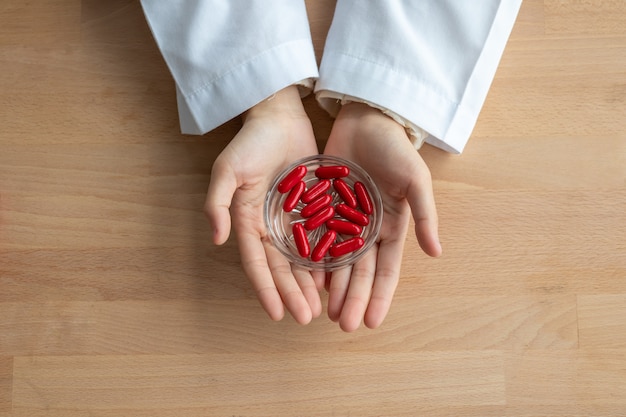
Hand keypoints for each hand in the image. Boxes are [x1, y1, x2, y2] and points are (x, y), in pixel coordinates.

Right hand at [204, 86, 323, 323]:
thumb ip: (217, 203)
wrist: (279, 117)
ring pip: (303, 259)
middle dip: (293, 293)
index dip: (265, 289)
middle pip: (282, 267)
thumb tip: (216, 239)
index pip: (256, 263)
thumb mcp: (227, 169)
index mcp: (248, 221)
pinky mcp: (314, 208)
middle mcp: (270, 226)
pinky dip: (327, 258)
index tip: (276, 314)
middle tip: (307, 317)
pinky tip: (337, 277)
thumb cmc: (250, 143)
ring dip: (310, 283)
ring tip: (322, 307)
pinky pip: (321, 237)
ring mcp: (293, 219)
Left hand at [323, 102, 441, 330]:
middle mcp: (367, 230)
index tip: (372, 322)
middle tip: (343, 325)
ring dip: (333, 287)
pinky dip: (312, 260)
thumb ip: (424, 215)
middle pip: (359, 272)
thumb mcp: (415, 180)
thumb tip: (437, 253)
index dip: (380, 296)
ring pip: (336, 262)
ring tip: (325, 312)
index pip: (386, 270)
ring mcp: (343, 221)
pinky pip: (316, 239)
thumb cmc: (395, 150)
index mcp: (392, 228)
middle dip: (353, 299)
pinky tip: (305, 280)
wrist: (366, 119)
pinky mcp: (323, 208)